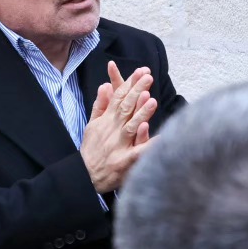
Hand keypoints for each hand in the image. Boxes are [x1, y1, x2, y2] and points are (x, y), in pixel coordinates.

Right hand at [80, 61, 157, 193]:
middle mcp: (112, 130)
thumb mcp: (91, 125)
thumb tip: (105, 85)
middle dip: (137, 91)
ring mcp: (118, 145)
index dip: (130, 84)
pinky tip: (163, 139)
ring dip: (141, 113)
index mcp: (106, 121)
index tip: (141, 72)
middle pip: (126, 107)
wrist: (84, 176)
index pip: (119, 98)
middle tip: (148, 77)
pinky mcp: (124, 161)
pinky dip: (150, 146)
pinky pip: (139, 153)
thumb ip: (100, 105)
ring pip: (131, 126)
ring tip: (152, 100)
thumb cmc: (91, 151)